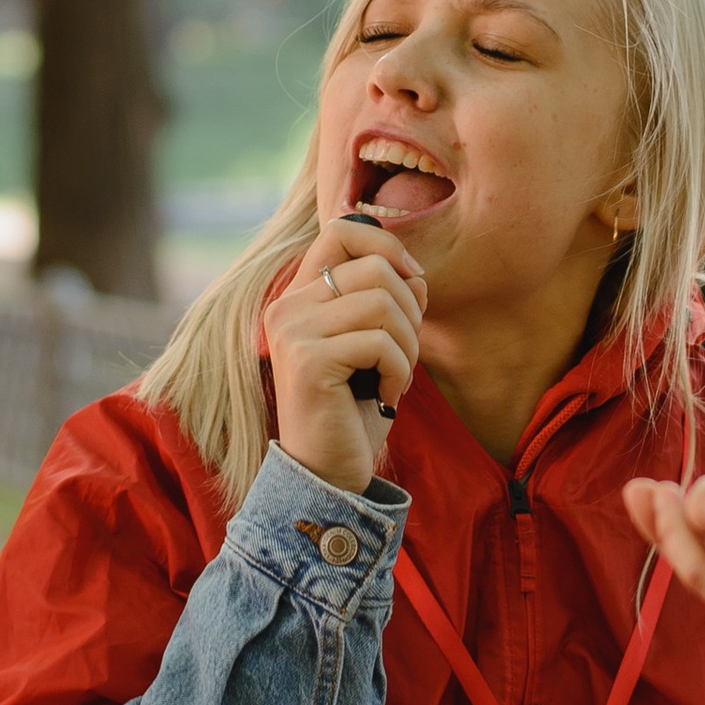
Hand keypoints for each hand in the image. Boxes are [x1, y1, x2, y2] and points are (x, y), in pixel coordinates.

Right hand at [264, 224, 426, 492]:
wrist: (327, 472)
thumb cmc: (352, 409)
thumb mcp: (375, 347)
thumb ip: (388, 304)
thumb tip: (417, 276)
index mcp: (299, 296)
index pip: (342, 231)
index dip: (388, 248)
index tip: (412, 282)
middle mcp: (287, 307)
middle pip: (375, 268)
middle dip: (410, 310)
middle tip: (405, 353)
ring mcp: (293, 332)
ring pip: (382, 304)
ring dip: (408, 345)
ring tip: (397, 378)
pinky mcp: (308, 361)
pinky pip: (380, 343)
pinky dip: (399, 372)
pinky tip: (386, 397)